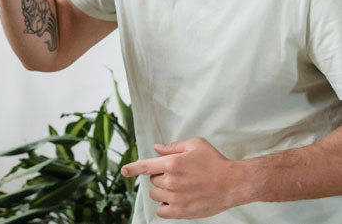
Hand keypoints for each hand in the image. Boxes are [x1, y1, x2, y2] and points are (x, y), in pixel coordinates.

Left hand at [121, 137, 243, 218]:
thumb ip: (173, 147)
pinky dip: (164, 206)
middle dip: (161, 176)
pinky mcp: (182, 212)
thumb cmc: (214, 161)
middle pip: (153, 180)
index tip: (123, 171)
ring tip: (179, 187)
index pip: (145, 166)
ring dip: (162, 190)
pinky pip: (161, 212)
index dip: (132, 168)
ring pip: (156, 195)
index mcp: (172, 163)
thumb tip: (157, 149)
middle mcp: (171, 181)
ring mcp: (176, 198)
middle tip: (178, 174)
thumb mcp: (194, 145)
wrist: (233, 183)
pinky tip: (174, 200)